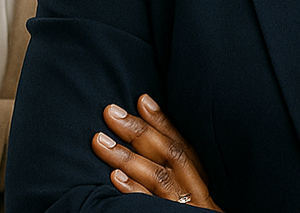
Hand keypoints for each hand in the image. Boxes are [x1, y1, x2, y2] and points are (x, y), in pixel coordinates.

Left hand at [92, 94, 221, 208]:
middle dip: (139, 130)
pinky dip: (133, 192)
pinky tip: (114, 179)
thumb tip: (150, 142)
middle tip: (110, 112)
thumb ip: (180, 173)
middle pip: (169, 154)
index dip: (163, 121)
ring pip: (158, 177)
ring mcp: (184, 207)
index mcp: (200, 180)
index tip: (141, 99)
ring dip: (126, 156)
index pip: (182, 144)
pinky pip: (151, 207)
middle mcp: (196, 191)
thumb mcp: (196, 195)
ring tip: (98, 140)